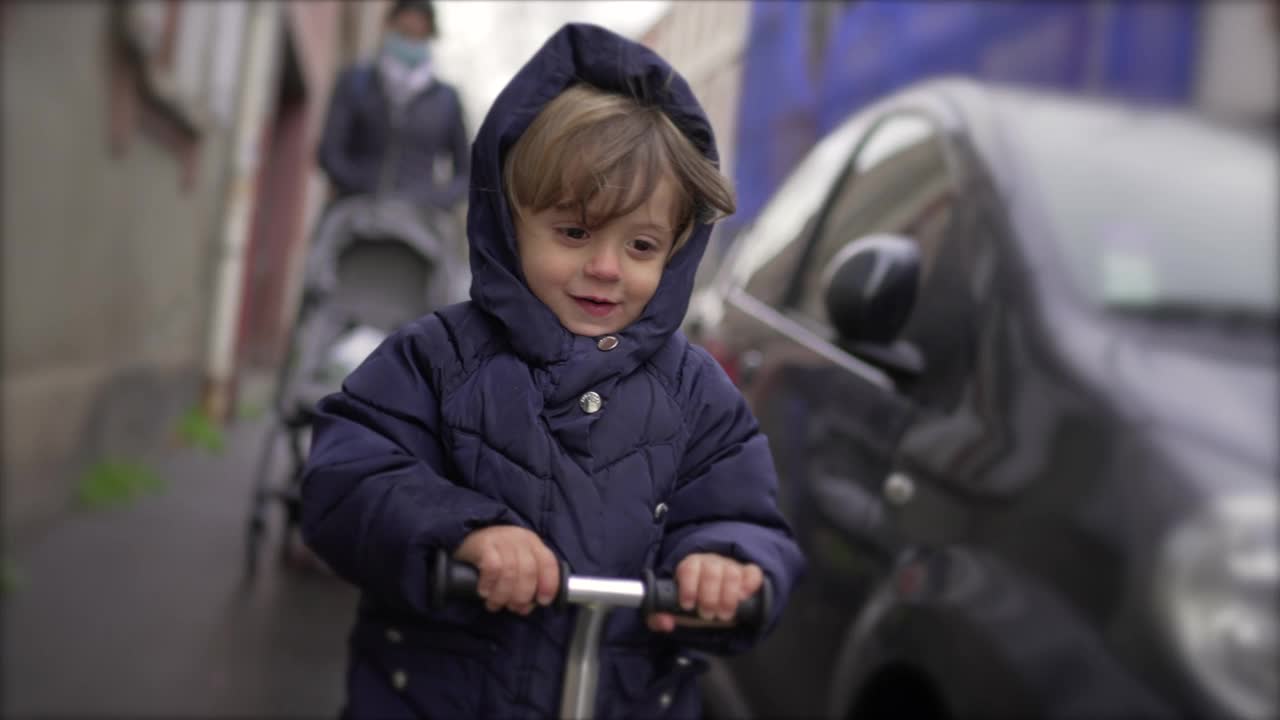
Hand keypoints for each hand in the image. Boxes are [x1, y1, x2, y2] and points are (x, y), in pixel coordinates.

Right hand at [454, 526, 559, 614]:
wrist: (468, 538)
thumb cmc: (497, 556)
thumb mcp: (518, 564)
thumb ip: (527, 584)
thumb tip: (526, 607)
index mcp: (533, 544)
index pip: (549, 563)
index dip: (549, 585)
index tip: (542, 602)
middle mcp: (520, 539)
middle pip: (529, 571)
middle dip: (522, 596)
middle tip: (512, 607)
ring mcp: (502, 540)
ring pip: (510, 572)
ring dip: (503, 594)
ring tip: (495, 603)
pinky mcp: (483, 544)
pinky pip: (492, 568)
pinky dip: (489, 584)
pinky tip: (484, 591)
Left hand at [647, 553, 763, 632]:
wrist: (713, 597)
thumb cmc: (692, 601)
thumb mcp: (672, 609)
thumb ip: (660, 616)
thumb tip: (665, 623)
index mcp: (690, 565)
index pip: (688, 568)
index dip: (688, 586)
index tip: (688, 605)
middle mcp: (710, 562)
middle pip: (711, 572)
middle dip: (709, 598)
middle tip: (708, 615)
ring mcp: (730, 566)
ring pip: (732, 574)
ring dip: (728, 597)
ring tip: (724, 615)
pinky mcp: (748, 573)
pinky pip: (753, 573)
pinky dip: (750, 585)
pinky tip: (743, 598)